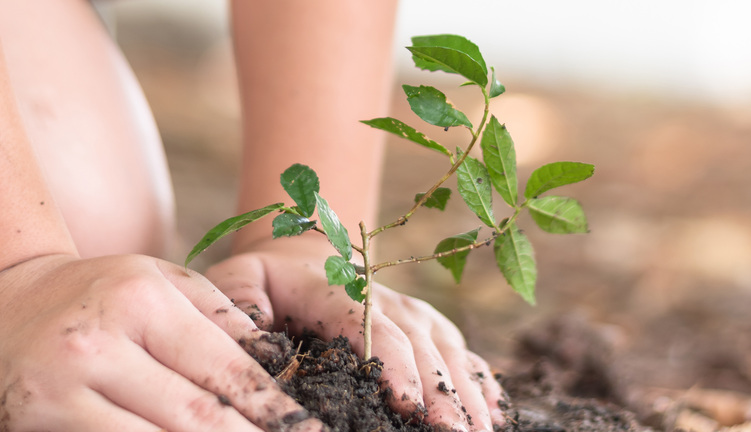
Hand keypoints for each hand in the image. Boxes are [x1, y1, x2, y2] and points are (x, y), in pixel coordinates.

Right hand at [0, 254, 323, 431]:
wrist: (10, 300)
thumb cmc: (105, 291)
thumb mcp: (164, 283)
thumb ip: (223, 319)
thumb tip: (281, 362)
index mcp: (143, 302)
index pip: (222, 368)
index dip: (270, 407)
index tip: (307, 429)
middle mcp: (101, 344)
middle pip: (195, 416)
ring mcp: (64, 388)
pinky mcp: (38, 418)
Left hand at [206, 237, 505, 430]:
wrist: (300, 253)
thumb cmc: (263, 279)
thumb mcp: (236, 282)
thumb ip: (239, 309)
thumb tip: (258, 347)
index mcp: (335, 289)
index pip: (370, 326)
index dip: (393, 365)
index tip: (408, 405)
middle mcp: (382, 297)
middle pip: (419, 344)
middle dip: (440, 393)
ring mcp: (408, 309)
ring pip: (446, 348)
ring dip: (465, 391)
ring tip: (481, 431)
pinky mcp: (423, 322)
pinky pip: (458, 348)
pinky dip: (478, 377)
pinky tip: (494, 411)